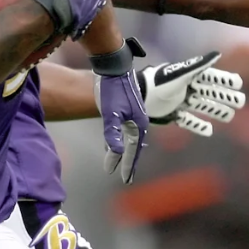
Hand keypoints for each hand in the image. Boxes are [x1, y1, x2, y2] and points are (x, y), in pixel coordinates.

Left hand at [89, 35, 148, 182]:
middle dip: (127, 162)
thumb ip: (112, 133)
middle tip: (124, 178)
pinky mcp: (126, 110)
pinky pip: (124, 132)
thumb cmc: (112, 90)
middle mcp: (138, 121)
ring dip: (121, 152)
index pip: (134, 151)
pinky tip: (111, 145)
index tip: (125, 179)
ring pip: (128, 140)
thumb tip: (117, 151)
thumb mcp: (110, 113)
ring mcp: (133, 116)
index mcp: (138, 124)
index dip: (129, 165)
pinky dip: (118, 140)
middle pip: (133, 148)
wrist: (114, 69)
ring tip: (115, 164)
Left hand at [138, 51, 244, 135]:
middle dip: (226, 97)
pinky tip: (209, 131)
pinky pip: (189, 121)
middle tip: (240, 102)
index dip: (225, 80)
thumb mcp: (181, 75)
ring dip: (216, 110)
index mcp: (189, 76)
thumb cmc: (160, 84)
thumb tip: (217, 54)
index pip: (212, 77)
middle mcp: (187, 88)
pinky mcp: (173, 115)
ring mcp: (181, 102)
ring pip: (203, 107)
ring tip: (229, 116)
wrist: (138, 97)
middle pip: (211, 93)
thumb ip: (199, 66)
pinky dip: (198, 125)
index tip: (238, 83)